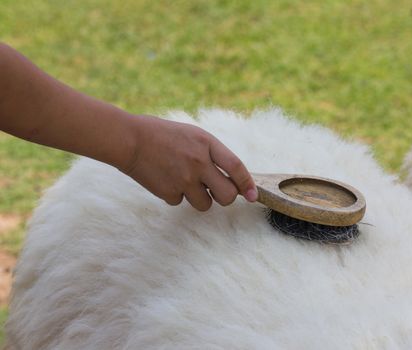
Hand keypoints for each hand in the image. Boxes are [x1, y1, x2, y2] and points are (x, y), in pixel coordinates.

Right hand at [121, 115, 257, 210]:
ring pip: (205, 204)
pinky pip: (181, 202)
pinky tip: (166, 180)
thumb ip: (212, 153)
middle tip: (218, 192)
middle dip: (226, 198)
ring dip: (200, 198)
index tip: (253, 196)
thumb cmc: (162, 134)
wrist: (129, 140)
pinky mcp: (169, 192)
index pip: (236, 167)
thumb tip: (231, 176)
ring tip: (185, 181)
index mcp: (207, 144)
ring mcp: (184, 179)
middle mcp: (199, 163)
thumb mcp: (193, 135)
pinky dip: (176, 195)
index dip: (247, 184)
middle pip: (227, 195)